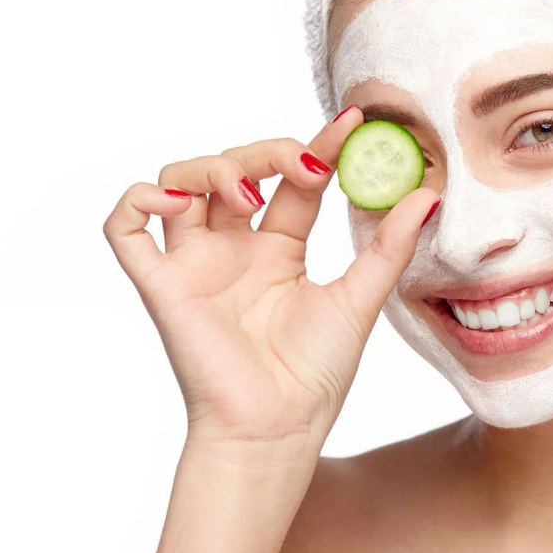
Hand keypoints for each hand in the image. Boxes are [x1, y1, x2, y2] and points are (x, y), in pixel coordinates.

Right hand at [103, 106, 439, 459]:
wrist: (279, 429)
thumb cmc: (315, 376)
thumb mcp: (360, 299)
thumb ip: (389, 246)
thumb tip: (427, 195)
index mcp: (278, 251)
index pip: (293, 181)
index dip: (317, 147)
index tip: (353, 123)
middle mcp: (233, 250)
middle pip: (235, 168)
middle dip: (268, 154)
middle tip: (305, 169)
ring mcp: (195, 264)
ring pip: (180, 181)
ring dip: (214, 170)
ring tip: (251, 199)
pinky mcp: (161, 285)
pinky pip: (124, 228)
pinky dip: (137, 199)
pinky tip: (176, 200)